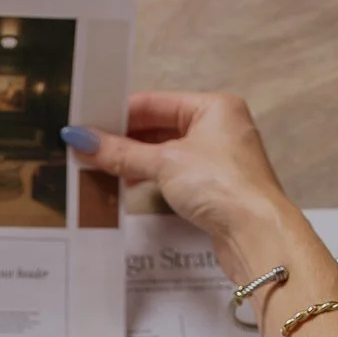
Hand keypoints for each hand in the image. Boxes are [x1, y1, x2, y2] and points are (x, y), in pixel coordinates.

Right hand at [65, 93, 296, 283]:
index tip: (87, 125)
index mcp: (213, 107)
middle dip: (125, 140)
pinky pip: (174, 175)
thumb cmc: (221, 186)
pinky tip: (128, 185)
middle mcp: (218, 127)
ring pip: (166, 153)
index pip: (155, 103)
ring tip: (101, 168)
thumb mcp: (164, 163)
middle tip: (88, 149)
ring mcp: (217, 159)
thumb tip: (81, 140)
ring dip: (135, 161)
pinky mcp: (214, 188)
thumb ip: (122, 153)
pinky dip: (151, 178)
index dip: (119, 114)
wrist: (256, 233)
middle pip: (160, 127)